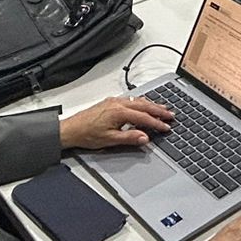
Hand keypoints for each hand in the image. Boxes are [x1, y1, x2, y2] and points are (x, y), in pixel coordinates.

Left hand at [59, 96, 173, 149]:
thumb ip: (129, 138)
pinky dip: (141, 102)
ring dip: (151, 104)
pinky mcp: (110, 102)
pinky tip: (144, 104)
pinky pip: (131, 99)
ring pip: (138, 101)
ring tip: (163, 108)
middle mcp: (117, 103)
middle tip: (171, 115)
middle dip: (159, 110)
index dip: (156, 123)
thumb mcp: (110, 140)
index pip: (144, 118)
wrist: (70, 129)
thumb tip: (145, 137)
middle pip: (144, 106)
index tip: (166, 127)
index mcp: (119, 112)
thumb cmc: (86, 134)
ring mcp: (114, 101)